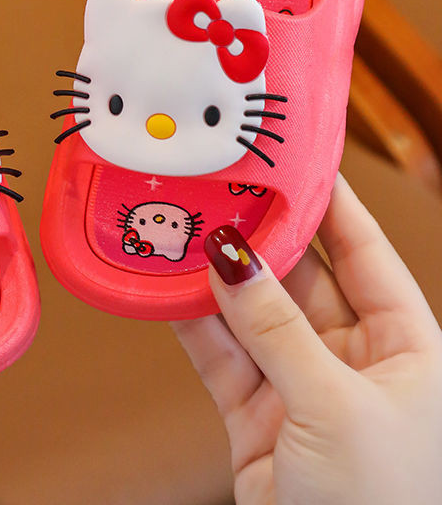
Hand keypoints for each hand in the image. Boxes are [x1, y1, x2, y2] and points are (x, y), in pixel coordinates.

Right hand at [172, 175, 441, 503]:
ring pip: (253, 314)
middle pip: (302, 278)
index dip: (334, 205)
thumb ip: (278, 328)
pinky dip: (193, 323)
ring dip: (218, 277)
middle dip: (261, 237)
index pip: (367, 255)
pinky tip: (169, 289)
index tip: (297, 162)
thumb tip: (235, 259)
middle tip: (222, 192)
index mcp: (407, 350)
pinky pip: (221, 355)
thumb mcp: (338, 406)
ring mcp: (301, 385)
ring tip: (184, 231)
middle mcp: (354, 360)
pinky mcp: (257, 415)